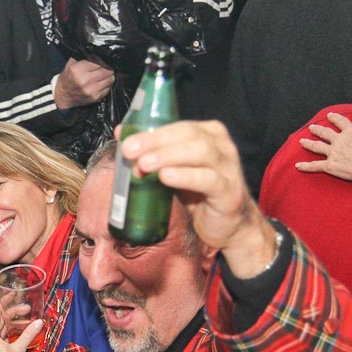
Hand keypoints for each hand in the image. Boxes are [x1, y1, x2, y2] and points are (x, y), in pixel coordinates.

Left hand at [0, 301, 43, 351]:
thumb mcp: (18, 350)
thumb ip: (28, 334)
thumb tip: (39, 322)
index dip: (5, 301)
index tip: (14, 293)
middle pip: (2, 318)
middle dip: (14, 312)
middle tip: (28, 308)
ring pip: (5, 327)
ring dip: (16, 322)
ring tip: (29, 318)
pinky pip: (6, 335)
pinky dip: (14, 331)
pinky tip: (24, 329)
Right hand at [54, 58, 114, 109]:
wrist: (63, 96)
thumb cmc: (68, 79)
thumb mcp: (71, 64)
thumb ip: (84, 57)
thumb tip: (98, 53)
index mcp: (77, 70)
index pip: (99, 61)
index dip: (103, 60)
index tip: (103, 61)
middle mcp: (84, 80)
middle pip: (107, 70)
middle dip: (108, 68)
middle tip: (106, 67)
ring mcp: (90, 90)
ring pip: (110, 79)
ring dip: (109, 76)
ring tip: (104, 75)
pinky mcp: (95, 97)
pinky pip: (108, 88)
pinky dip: (107, 85)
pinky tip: (101, 83)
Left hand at [119, 120, 277, 277]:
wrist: (226, 225)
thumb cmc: (198, 194)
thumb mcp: (174, 170)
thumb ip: (153, 153)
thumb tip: (122, 134)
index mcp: (208, 134)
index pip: (178, 126)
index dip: (151, 132)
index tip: (126, 140)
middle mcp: (222, 146)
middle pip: (188, 135)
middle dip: (156, 142)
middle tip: (130, 151)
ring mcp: (229, 167)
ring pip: (200, 152)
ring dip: (168, 156)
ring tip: (145, 164)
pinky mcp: (229, 191)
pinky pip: (209, 179)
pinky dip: (186, 176)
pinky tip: (166, 177)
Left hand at [296, 108, 351, 184]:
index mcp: (350, 131)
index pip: (340, 122)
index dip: (334, 118)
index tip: (329, 115)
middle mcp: (339, 140)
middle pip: (325, 133)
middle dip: (317, 130)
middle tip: (311, 128)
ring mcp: (333, 152)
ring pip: (317, 146)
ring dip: (308, 143)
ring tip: (301, 141)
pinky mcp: (330, 165)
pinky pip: (314, 165)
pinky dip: (305, 166)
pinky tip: (297, 166)